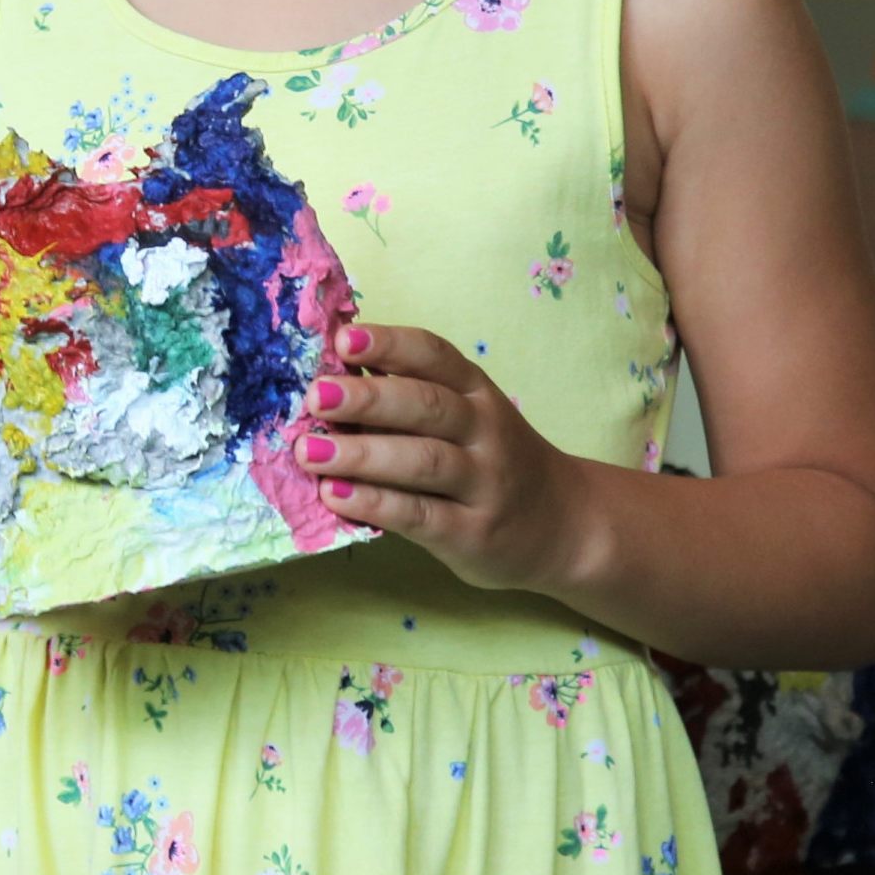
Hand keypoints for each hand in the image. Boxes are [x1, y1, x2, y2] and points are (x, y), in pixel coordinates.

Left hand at [300, 324, 585, 596]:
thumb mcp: (467, 419)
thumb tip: (331, 376)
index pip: (435, 356)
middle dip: (368, 398)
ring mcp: (484, 484)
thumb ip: (410, 400)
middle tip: (315, 398)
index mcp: (477, 392)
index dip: (389, 344)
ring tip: (309, 451)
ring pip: (423, 460)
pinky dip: (376, 503)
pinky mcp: (473, 533)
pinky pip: (421, 514)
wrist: (565, 526)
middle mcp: (486, 431)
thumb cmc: (491, 462)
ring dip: (361, 454)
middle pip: (427, 406)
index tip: (343, 340)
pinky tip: (335, 496)